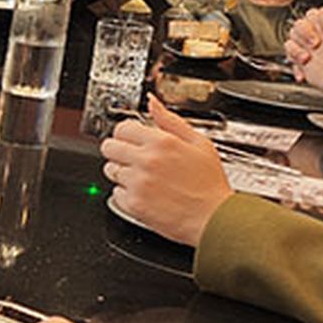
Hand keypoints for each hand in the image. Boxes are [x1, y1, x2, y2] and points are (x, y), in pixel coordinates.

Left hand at [98, 95, 230, 246]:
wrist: (214, 219)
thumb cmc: (210, 184)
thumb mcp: (199, 144)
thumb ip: (171, 120)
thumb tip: (153, 102)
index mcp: (161, 142)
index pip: (122, 128)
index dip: (127, 134)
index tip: (132, 139)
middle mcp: (146, 160)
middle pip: (109, 147)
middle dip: (120, 151)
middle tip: (135, 159)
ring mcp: (137, 182)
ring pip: (110, 170)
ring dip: (122, 173)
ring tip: (145, 179)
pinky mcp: (133, 203)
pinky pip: (115, 193)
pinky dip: (126, 195)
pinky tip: (145, 194)